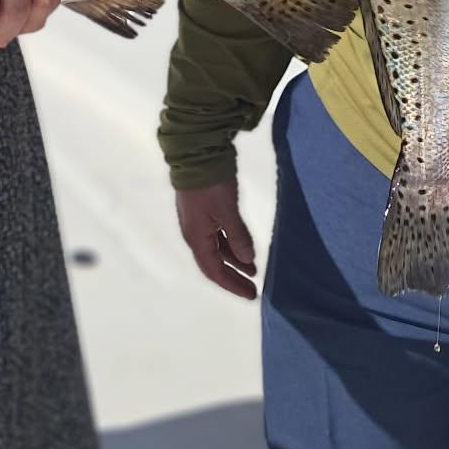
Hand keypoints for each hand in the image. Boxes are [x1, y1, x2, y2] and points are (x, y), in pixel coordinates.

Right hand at [175, 180, 257, 299]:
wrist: (196, 154)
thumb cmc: (211, 185)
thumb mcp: (227, 211)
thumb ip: (238, 237)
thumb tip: (247, 261)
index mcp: (197, 238)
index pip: (214, 271)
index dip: (232, 284)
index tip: (250, 294)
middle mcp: (195, 234)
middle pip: (214, 264)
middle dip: (233, 277)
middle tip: (253, 288)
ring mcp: (198, 222)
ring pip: (217, 250)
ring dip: (234, 261)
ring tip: (253, 269)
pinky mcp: (204, 211)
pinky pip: (218, 237)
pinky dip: (231, 246)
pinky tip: (243, 248)